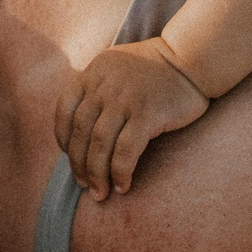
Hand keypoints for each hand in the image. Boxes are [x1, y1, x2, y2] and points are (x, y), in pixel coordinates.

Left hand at [55, 38, 209, 199]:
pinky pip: (126, 151)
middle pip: (80, 132)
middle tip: (85, 185)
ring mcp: (126, 99)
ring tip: (100, 193)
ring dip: (97, 174)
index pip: (64, 110)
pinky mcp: (148, 114)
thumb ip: (94, 88)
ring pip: (100, 144)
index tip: (71, 157)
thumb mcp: (113, 67)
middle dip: (79, 164)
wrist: (189, 59)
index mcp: (92, 73)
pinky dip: (120, 172)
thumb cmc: (151, 69)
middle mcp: (104, 86)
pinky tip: (123, 185)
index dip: (63, 138)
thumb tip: (78, 130)